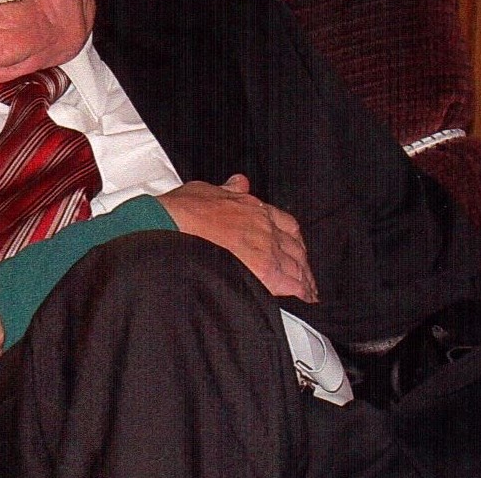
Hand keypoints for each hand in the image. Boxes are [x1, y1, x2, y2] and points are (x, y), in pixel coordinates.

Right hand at [157, 175, 318, 301]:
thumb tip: (239, 182)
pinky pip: (291, 283)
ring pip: (296, 265)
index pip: (286, 224)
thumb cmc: (183, 210)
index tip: (296, 247)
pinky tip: (304, 298)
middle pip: (295, 247)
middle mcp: (265, 227)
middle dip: (302, 261)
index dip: (293, 238)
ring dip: (304, 278)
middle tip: (306, 273)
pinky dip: (301, 291)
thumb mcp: (207, 189)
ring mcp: (266, 248)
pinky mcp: (263, 270)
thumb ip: (228, 189)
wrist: (172, 225)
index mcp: (254, 207)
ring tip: (308, 291)